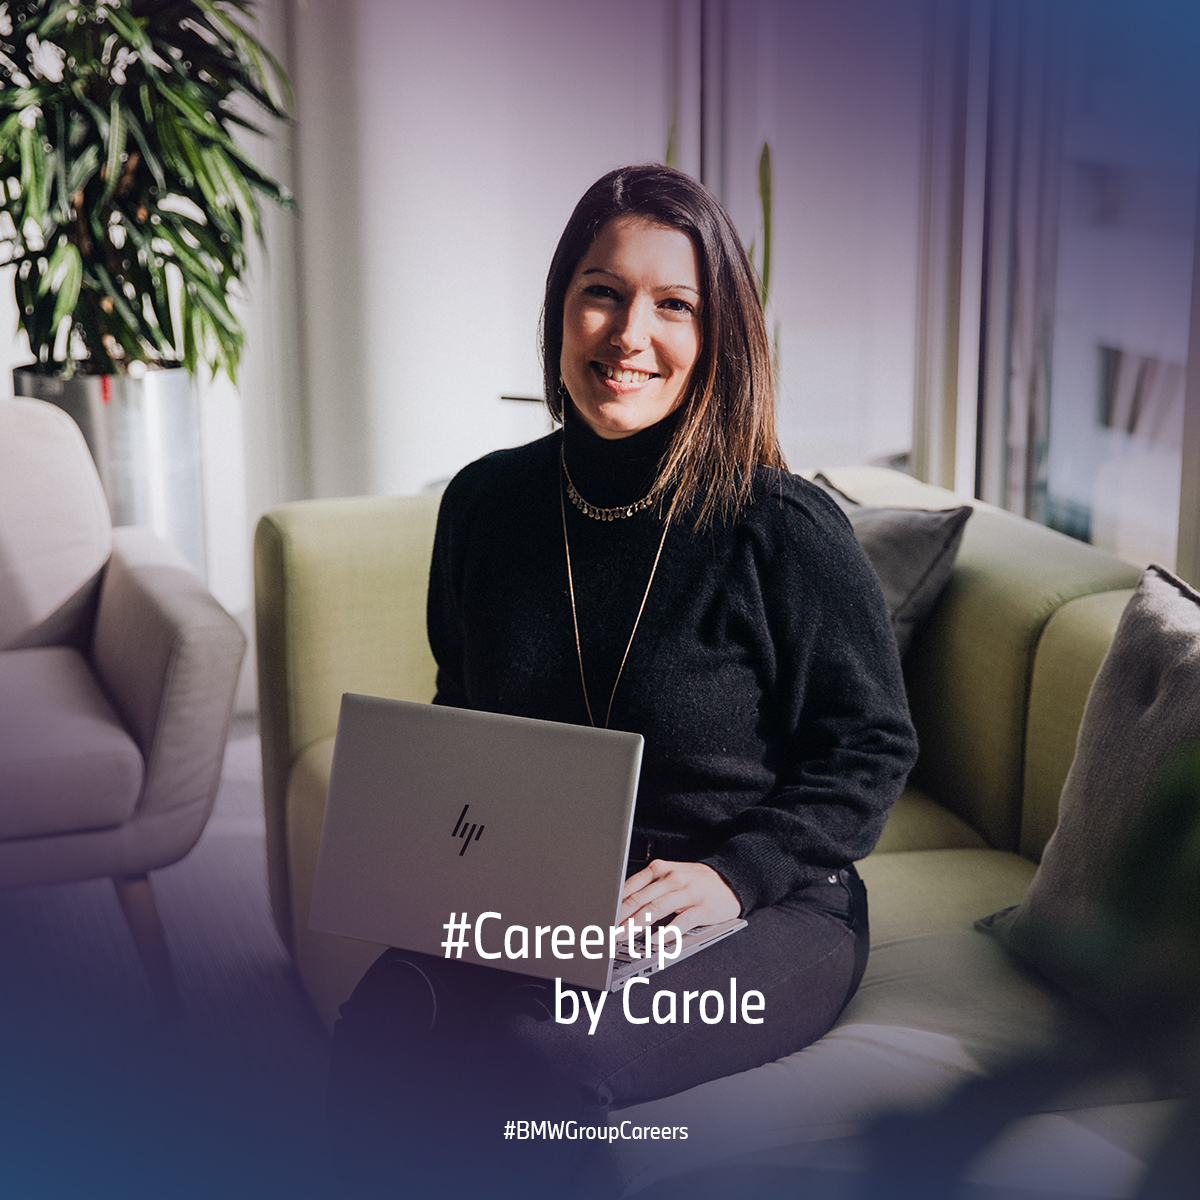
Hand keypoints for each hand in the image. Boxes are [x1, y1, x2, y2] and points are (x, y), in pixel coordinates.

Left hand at [618, 860, 740, 932]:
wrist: (732, 878)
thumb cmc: (696, 880)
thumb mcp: (671, 875)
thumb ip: (648, 886)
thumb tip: (620, 903)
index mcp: (660, 869)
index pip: (631, 886)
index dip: (614, 903)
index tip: (602, 916)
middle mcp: (672, 879)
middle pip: (641, 898)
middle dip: (620, 917)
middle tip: (606, 930)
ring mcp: (687, 893)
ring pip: (657, 909)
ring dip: (637, 924)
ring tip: (623, 936)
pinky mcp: (703, 908)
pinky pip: (682, 921)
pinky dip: (667, 932)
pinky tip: (656, 940)